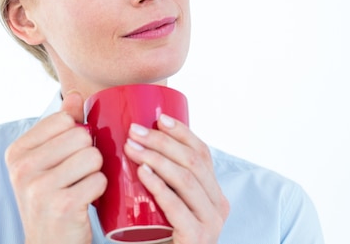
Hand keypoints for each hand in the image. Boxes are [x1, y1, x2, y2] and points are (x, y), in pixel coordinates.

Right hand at [5, 92, 106, 243]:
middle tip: (77, 175)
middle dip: (88, 154)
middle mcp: (22, 168)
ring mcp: (40, 188)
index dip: (76, 135)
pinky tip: (85, 201)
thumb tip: (76, 95)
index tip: (67, 157)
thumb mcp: (47, 161)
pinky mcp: (63, 205)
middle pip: (80, 135)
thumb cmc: (51, 199)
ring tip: (81, 187)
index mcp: (16, 152)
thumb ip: (60, 126)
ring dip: (95, 173)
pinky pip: (99, 180)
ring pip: (93, 156)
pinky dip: (99, 191)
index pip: (63, 119)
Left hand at [123, 115, 228, 243]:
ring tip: (131, 147)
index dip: (182, 132)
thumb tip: (132, 141)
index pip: (202, 153)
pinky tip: (142, 173)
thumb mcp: (167, 203)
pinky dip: (159, 187)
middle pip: (192, 162)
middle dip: (162, 142)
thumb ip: (161, 179)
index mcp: (213, 191)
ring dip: (156, 158)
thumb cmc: (160, 234)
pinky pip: (178, 207)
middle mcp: (218, 204)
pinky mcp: (197, 238)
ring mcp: (210, 222)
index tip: (159, 118)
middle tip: (133, 131)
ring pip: (185, 179)